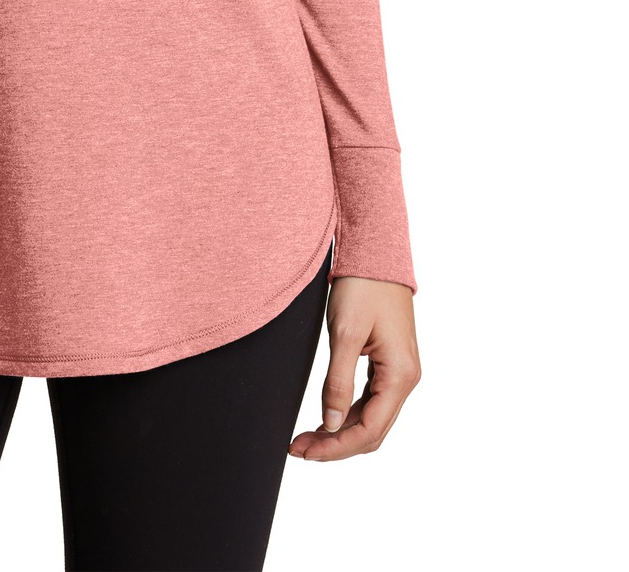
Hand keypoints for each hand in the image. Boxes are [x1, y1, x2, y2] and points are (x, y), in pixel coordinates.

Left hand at [289, 277, 419, 460]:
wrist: (375, 252)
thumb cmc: (362, 286)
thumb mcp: (344, 333)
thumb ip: (338, 382)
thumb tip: (332, 425)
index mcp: (400, 375)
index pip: (370, 430)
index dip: (336, 447)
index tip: (303, 451)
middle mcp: (406, 379)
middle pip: (372, 431)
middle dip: (335, 445)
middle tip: (297, 448)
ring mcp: (399, 372)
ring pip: (371, 419)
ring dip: (340, 432)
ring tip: (305, 438)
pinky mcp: (389, 364)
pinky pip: (370, 401)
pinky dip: (348, 414)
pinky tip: (326, 418)